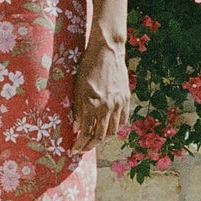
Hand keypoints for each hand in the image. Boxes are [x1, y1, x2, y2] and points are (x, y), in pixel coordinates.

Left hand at [71, 39, 130, 153]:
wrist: (107, 51)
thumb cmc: (87, 67)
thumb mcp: (77, 88)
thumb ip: (77, 110)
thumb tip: (76, 128)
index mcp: (92, 104)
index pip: (86, 132)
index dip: (80, 144)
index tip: (74, 149)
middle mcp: (107, 107)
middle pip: (100, 136)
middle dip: (90, 145)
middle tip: (83, 149)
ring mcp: (118, 103)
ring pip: (113, 131)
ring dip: (103, 139)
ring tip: (94, 141)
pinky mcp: (125, 99)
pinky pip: (122, 120)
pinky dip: (115, 128)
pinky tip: (109, 130)